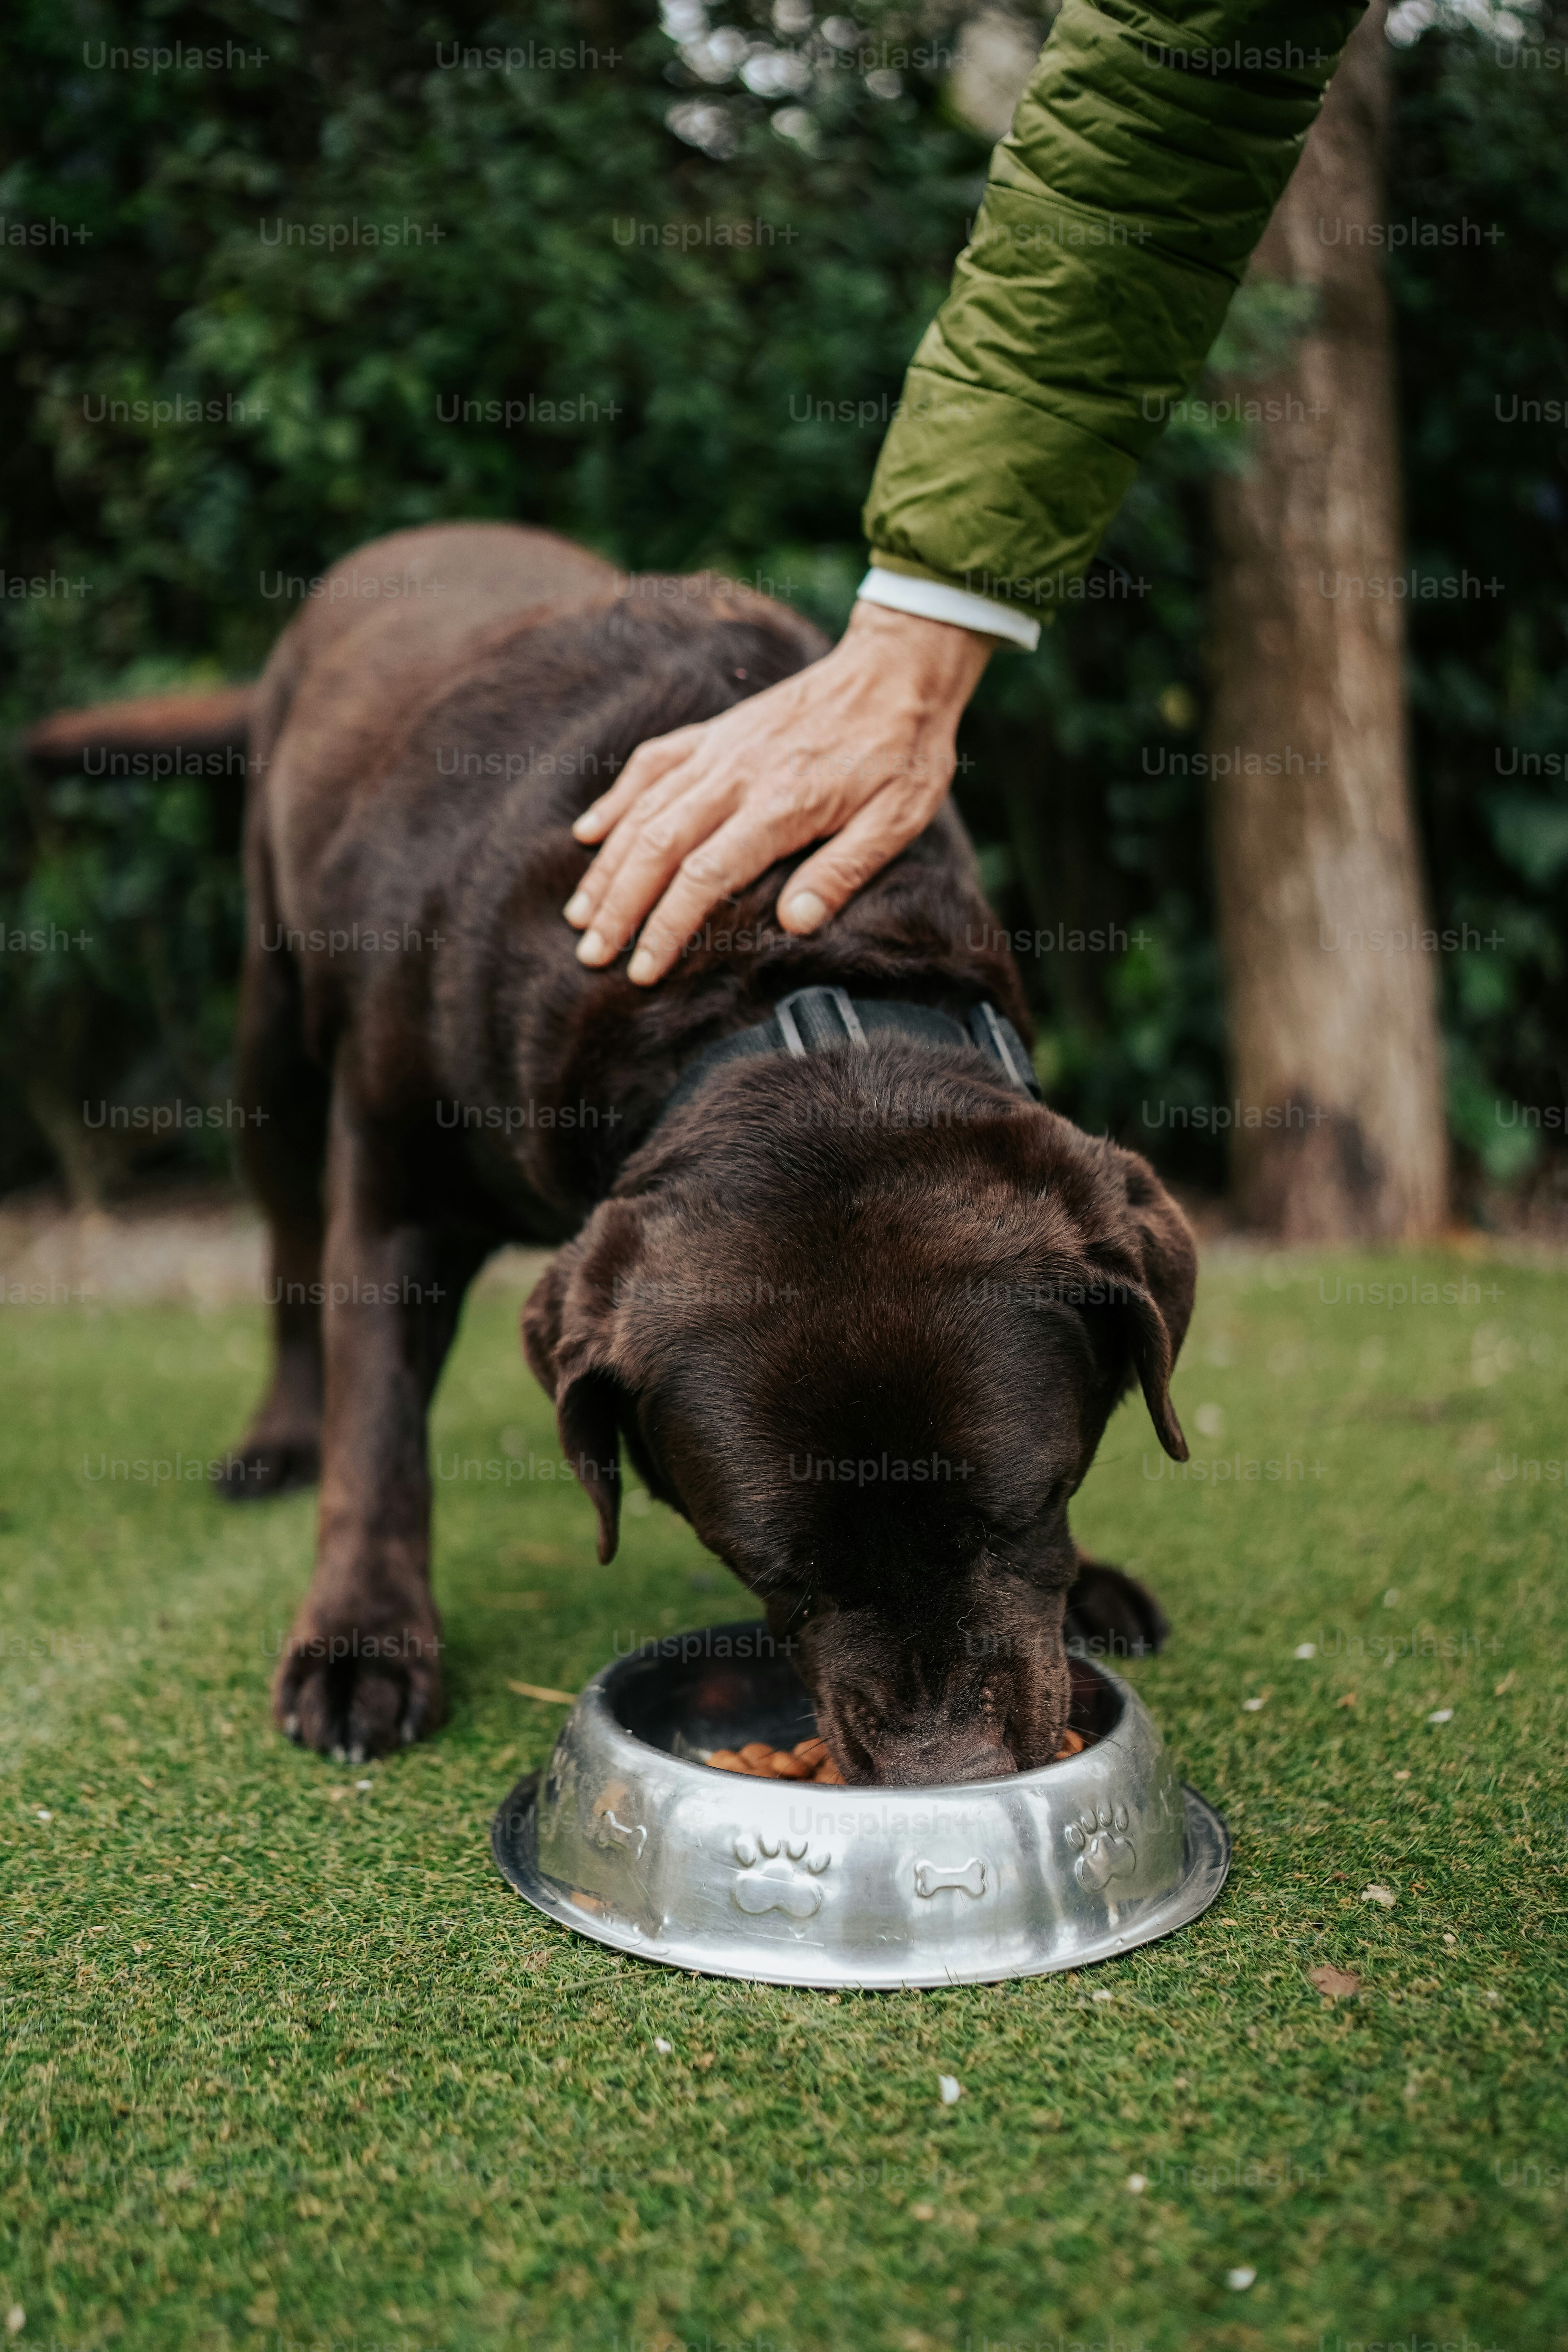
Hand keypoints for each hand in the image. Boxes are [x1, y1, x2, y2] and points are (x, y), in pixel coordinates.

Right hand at [563, 598, 993, 983]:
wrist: (897, 669)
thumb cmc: (902, 752)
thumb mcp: (896, 820)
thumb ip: (844, 870)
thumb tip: (797, 925)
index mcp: (780, 805)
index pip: (704, 877)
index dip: (665, 928)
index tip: (640, 970)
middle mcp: (736, 775)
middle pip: (657, 848)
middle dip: (618, 906)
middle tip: (591, 955)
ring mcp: (719, 749)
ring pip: (643, 811)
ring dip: (607, 866)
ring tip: (580, 914)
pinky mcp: (715, 731)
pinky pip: (651, 765)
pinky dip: (615, 800)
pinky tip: (589, 833)